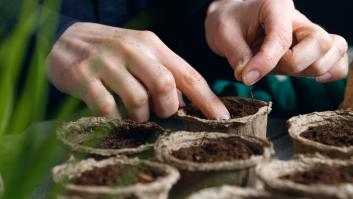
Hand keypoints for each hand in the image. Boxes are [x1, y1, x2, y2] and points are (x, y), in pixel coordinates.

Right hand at [48, 22, 229, 120]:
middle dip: (168, 108)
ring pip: (138, 99)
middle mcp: (132, 50)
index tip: (221, 119)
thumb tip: (186, 103)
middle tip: (159, 113)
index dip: (207, 99)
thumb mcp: (142, 54)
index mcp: (152, 44)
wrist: (66, 38)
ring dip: (141, 116)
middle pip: (165, 85)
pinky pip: (107, 108)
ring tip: (135, 115)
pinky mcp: (83, 77)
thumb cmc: (112, 51)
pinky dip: (115, 119)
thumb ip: (164, 73)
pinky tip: (113, 116)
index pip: (187, 73)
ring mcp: (106, 62)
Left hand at [205, 0, 347, 84]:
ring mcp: (306, 34)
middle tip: (267, 67)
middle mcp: (297, 18)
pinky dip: (331, 71)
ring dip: (311, 69)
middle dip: (294, 64)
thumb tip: (249, 77)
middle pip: (320, 43)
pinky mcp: (309, 49)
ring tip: (284, 69)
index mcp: (275, 6)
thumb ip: (237, 55)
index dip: (265, 62)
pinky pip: (336, 59)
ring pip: (334, 51)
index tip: (246, 77)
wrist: (232, 18)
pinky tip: (312, 78)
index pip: (282, 38)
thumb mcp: (223, 34)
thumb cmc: (228, 21)